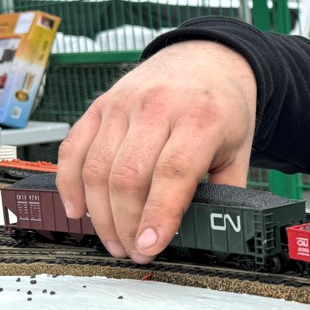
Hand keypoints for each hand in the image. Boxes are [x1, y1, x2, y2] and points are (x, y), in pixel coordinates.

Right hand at [57, 40, 256, 263]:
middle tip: (134, 251)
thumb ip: (227, 190)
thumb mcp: (240, 148)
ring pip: (97, 168)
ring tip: (114, 240)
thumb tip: (214, 232)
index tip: (149, 247)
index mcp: (200, 119)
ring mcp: (124, 105)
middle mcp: (158, 108)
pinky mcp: (101, 105)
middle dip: (126, 224)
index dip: (157, 215)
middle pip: (128, 176)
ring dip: (100, 215)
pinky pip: (74, 148)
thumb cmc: (223, 106)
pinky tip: (79, 211)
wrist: (208, 58)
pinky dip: (69, 184)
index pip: (172, 172)